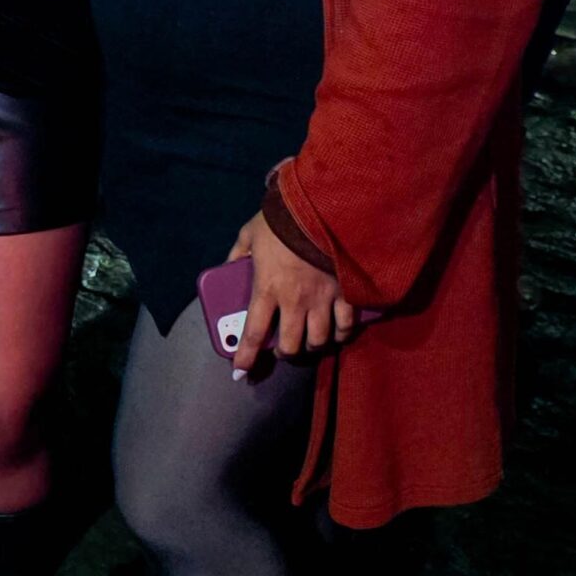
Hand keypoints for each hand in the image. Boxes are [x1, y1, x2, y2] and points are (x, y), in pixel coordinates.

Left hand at [227, 211, 355, 375]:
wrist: (322, 205)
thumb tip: (229, 265)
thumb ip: (239, 251)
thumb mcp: (251, 231)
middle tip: (283, 348)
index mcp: (267, 288)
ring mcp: (323, 300)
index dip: (246, 356)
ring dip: (312, 345)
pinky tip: (337, 333)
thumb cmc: (283, 218)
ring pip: (318, 341)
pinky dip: (341, 334)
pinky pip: (345, 325)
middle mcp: (295, 302)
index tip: (240, 370)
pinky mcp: (346, 293)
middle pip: (291, 346)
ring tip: (310, 341)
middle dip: (285, 353)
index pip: (254, 333)